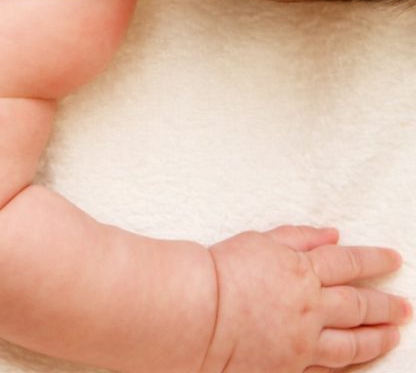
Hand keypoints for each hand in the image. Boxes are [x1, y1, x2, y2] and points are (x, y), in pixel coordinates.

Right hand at [204, 225, 409, 371]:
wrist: (200, 310)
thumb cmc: (222, 269)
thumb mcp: (260, 240)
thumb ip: (298, 237)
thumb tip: (332, 235)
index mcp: (302, 270)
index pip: (348, 262)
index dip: (374, 259)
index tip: (393, 259)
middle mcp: (311, 306)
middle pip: (359, 304)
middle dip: (386, 303)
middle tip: (405, 305)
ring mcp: (305, 340)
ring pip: (354, 342)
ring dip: (378, 337)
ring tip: (395, 334)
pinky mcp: (293, 366)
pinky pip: (331, 368)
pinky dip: (350, 365)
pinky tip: (360, 362)